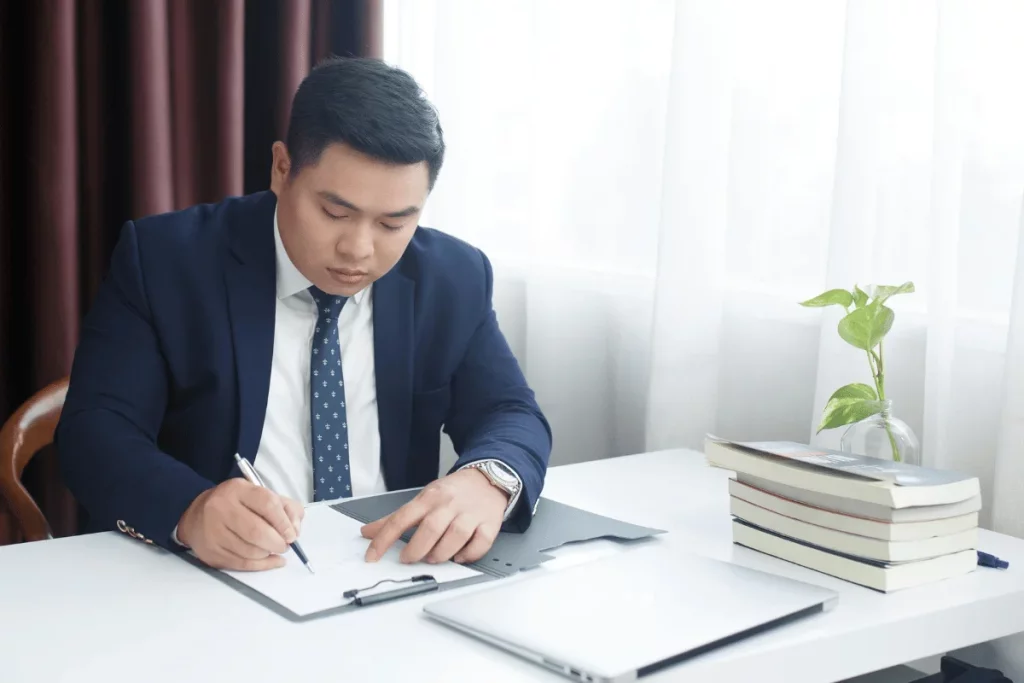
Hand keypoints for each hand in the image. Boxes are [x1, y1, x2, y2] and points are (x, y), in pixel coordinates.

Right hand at [177, 478, 303, 570]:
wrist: (196, 515)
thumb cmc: (235, 504)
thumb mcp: (259, 494)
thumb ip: (285, 507)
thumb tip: (296, 528)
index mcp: (238, 490)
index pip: (267, 504)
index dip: (284, 522)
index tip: (292, 533)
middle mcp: (222, 508)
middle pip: (257, 531)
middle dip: (278, 542)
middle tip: (285, 545)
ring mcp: (214, 532)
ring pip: (250, 550)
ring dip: (268, 553)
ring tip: (273, 549)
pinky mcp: (211, 552)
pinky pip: (241, 564)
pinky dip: (261, 565)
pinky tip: (271, 560)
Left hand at [360, 468, 506, 564]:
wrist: (487, 478)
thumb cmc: (451, 493)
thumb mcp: (422, 498)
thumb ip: (396, 518)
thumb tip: (367, 532)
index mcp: (429, 498)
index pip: (401, 519)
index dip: (384, 540)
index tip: (372, 556)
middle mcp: (449, 504)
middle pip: (430, 529)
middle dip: (416, 550)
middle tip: (409, 559)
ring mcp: (470, 513)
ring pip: (455, 536)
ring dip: (441, 553)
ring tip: (433, 558)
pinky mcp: (489, 523)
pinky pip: (480, 542)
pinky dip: (469, 554)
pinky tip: (459, 556)